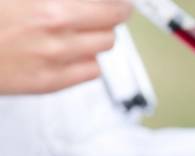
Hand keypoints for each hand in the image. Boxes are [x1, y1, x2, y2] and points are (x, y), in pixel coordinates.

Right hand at [0, 0, 131, 94]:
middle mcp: (56, 33)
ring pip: (104, 47)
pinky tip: (72, 49)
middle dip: (111, 14)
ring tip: (83, 28)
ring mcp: (55, 60)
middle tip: (107, 10)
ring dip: (98, 35)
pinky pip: (91, 70)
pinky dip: (88, 59)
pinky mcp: (49, 83)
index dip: (117, 2)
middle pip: (113, 24)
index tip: (119, 1)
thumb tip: (78, 3)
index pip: (110, 5)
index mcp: (50, 7)